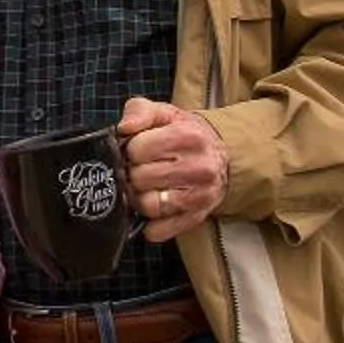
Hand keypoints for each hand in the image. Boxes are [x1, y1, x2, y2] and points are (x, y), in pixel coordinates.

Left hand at [118, 97, 228, 244]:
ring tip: (146, 187)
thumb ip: (139, 111)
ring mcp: (200, 195)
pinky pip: (159, 231)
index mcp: (188, 136)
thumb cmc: (185, 134)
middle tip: (140, 169)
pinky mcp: (196, 217)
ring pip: (148, 205)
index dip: (130, 150)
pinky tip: (153, 208)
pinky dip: (150, 224)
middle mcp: (198, 167)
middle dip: (133, 173)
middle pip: (140, 178)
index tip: (137, 151)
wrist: (220, 154)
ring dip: (139, 198)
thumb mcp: (163, 113)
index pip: (137, 149)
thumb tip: (123, 128)